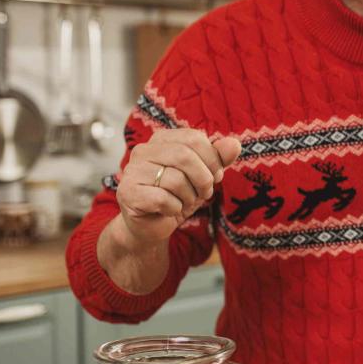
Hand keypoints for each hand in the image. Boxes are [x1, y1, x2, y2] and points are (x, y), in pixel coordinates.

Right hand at [116, 129, 241, 244]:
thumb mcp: (204, 175)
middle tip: (205, 193)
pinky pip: (162, 199)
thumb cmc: (179, 195)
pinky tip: (169, 210)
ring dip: (189, 197)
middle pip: (185, 157)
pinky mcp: (128, 193)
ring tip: (185, 202)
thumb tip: (234, 144)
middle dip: (203, 179)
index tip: (216, 176)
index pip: (194, 138)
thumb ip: (219, 158)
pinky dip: (175, 208)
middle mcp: (143, 151)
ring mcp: (132, 171)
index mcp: (162, 139)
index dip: (212, 159)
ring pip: (175, 180)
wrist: (152, 225)